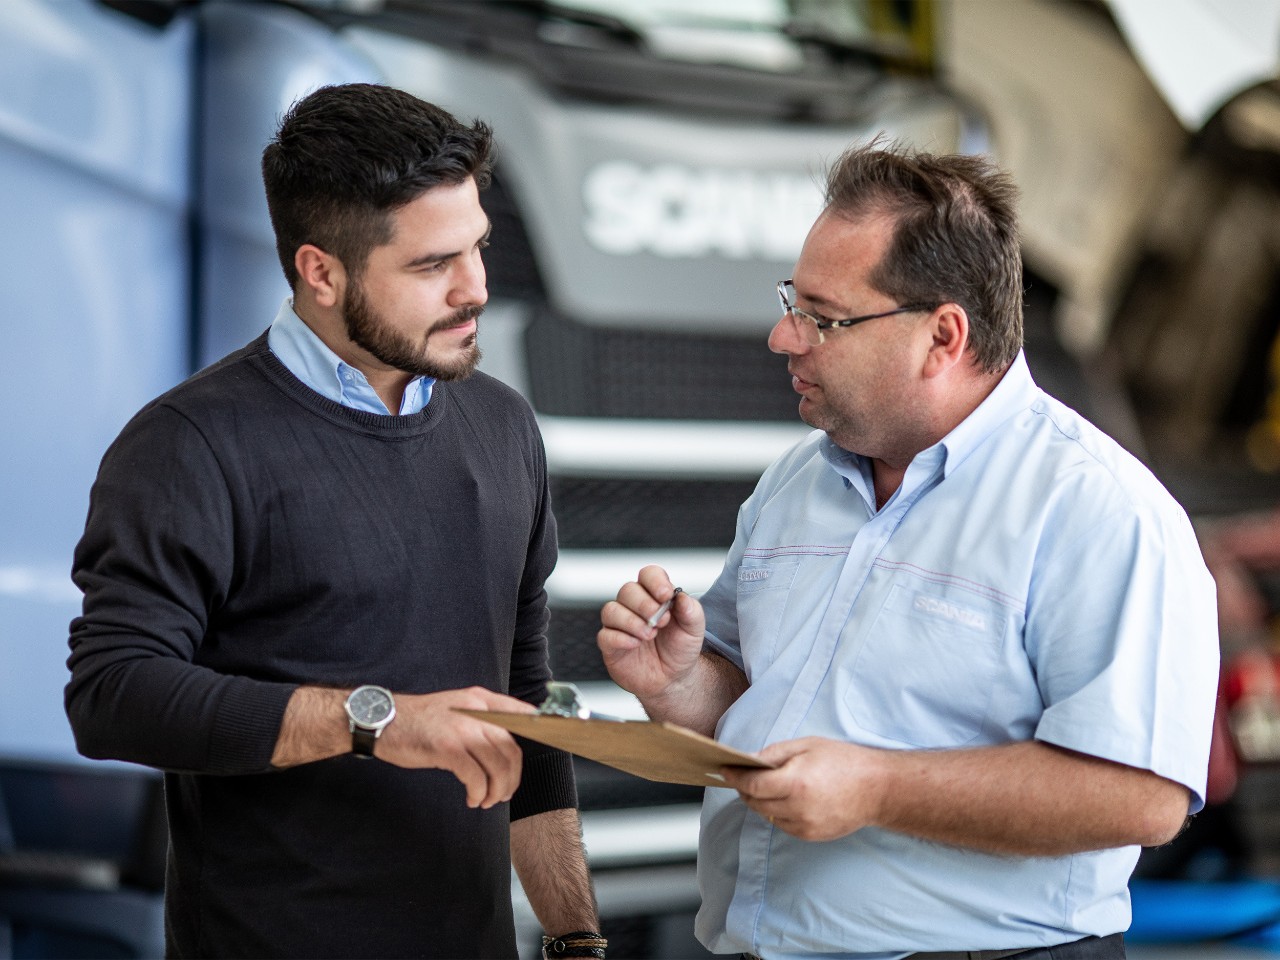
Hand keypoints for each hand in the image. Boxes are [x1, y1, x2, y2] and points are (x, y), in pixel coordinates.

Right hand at [378, 686, 534, 808]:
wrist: (382, 720)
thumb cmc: (418, 721)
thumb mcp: (455, 710)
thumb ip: (480, 722)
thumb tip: (504, 748)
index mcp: (480, 700)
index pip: (521, 713)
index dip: (540, 731)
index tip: (550, 745)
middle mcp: (475, 710)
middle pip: (511, 748)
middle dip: (512, 777)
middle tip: (504, 794)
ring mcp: (461, 727)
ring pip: (497, 765)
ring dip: (496, 789)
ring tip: (487, 800)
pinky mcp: (446, 746)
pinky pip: (475, 776)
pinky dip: (478, 793)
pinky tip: (472, 799)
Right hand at [597, 565, 705, 700]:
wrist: (673, 680)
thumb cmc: (680, 650)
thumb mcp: (694, 630)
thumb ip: (691, 611)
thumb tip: (682, 597)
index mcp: (654, 596)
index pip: (648, 575)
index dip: (655, 581)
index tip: (665, 595)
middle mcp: (634, 607)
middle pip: (627, 590)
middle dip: (644, 604)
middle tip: (661, 621)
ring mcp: (620, 625)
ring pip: (611, 610)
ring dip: (631, 621)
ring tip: (649, 635)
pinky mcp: (610, 645)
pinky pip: (605, 635)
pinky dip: (621, 638)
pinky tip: (635, 644)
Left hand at [720, 737, 886, 841]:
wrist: (877, 789)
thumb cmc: (843, 761)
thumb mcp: (807, 746)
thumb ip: (775, 754)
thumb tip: (748, 761)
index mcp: (796, 782)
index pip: (752, 784)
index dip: (734, 777)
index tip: (724, 769)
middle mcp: (798, 807)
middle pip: (755, 802)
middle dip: (744, 789)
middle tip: (740, 776)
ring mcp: (804, 825)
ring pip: (766, 815)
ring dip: (759, 801)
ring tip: (763, 787)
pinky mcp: (811, 836)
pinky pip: (782, 824)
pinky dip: (777, 812)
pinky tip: (784, 799)